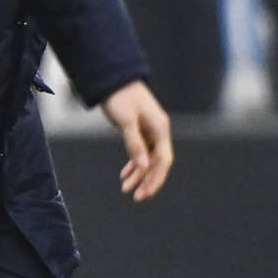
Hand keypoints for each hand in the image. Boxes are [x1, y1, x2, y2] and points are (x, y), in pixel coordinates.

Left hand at [99, 79, 172, 200]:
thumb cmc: (120, 97)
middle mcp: (159, 131)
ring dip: (138, 174)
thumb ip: (134, 144)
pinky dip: (134, 163)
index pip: (163, 160)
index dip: (155, 178)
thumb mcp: (125, 121)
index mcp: (160, 129)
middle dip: (148, 180)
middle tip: (136, 197)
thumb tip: (144, 167)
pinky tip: (125, 175)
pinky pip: (142, 151)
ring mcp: (151, 131)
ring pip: (149, 158)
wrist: (114, 79)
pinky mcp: (142, 130)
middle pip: (158, 162)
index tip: (144, 193)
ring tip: (125, 188)